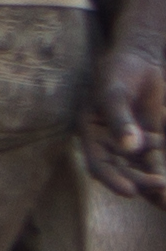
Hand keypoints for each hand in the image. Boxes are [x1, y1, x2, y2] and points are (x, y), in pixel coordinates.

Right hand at [94, 41, 165, 204]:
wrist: (141, 60)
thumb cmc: (120, 72)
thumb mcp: (116, 93)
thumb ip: (120, 119)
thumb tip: (129, 147)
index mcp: (91, 133)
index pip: (98, 163)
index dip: (111, 179)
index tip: (130, 191)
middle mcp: (108, 142)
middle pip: (121, 170)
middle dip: (139, 181)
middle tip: (160, 186)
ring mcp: (129, 144)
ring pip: (140, 170)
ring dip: (153, 183)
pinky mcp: (149, 141)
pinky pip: (155, 160)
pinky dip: (160, 171)